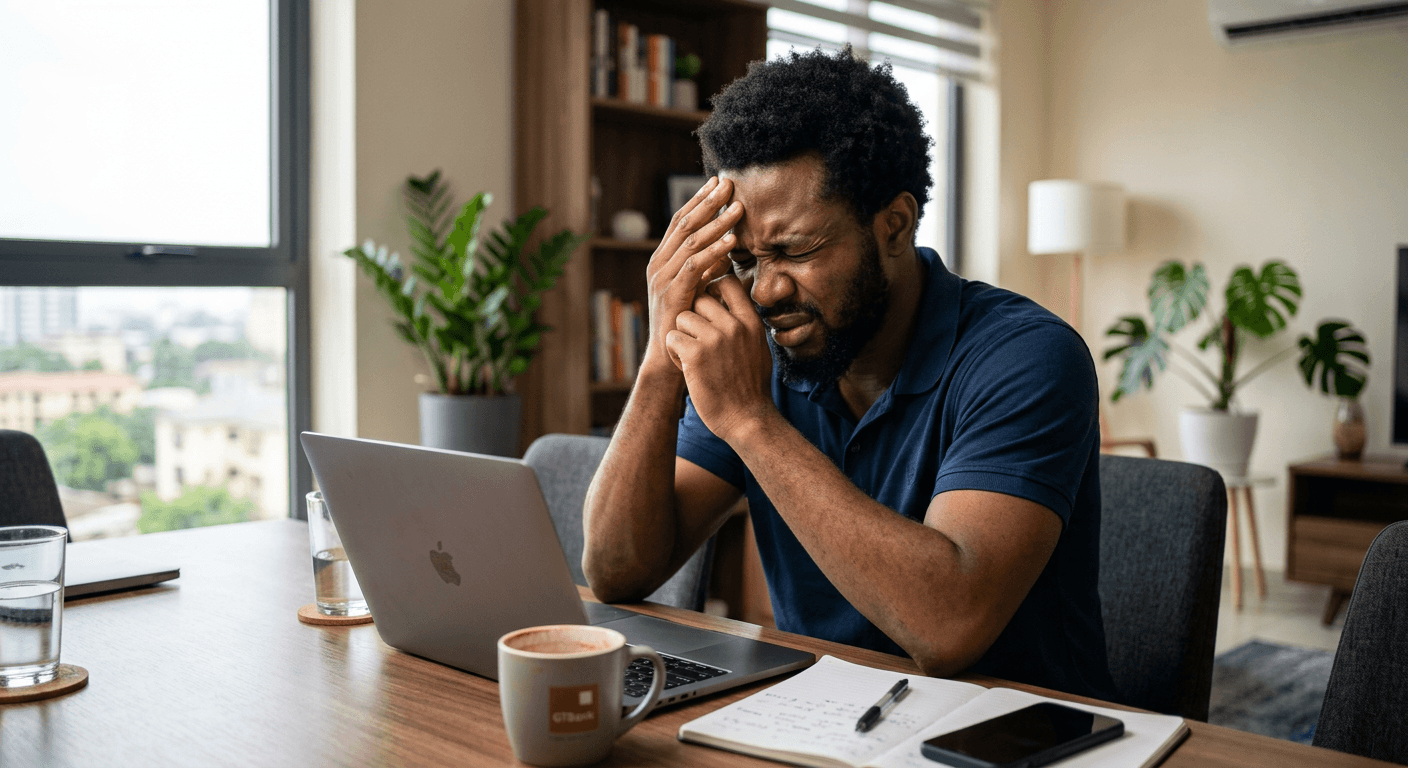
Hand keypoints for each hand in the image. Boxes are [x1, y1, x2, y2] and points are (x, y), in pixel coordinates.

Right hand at [642, 177, 744, 377]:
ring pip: (691, 242)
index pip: (680, 221)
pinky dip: (714, 252)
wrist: (668, 359)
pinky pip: (694, 267)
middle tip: (728, 184)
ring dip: (716, 223)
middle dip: (707, 202)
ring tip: (738, 209)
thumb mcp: (697, 288)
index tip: (717, 181)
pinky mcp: (672, 294)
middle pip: (684, 224)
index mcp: (662, 259)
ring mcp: (662, 278)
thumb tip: (726, 247)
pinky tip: (732, 242)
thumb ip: (706, 267)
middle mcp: (658, 264)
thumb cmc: (686, 324)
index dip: (699, 200)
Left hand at [667, 274, 775, 444]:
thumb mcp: (757, 347)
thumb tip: (730, 300)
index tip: (708, 308)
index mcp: (750, 321)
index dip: (712, 289)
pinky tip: (687, 368)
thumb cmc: (749, 386)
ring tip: (693, 357)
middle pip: (700, 298)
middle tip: (698, 341)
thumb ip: (744, 322)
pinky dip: (674, 353)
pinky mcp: (696, 354)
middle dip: (693, 316)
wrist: (746, 418)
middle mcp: (734, 325)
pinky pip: (672, 337)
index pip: (727, 282)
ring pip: (683, 317)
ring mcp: (715, 339)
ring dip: (682, 336)